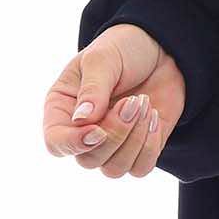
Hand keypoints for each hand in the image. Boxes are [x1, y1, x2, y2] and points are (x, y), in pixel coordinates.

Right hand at [43, 24, 187, 177]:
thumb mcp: (103, 59)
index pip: (56, 143)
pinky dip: (150, 147)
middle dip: (115, 134)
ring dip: (135, 140)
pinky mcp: (139, 148)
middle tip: (133, 101)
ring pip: (114, 169)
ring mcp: (112, 143)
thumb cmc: (123, 49)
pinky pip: (140, 169)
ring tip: (144, 104)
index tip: (97, 130)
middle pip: (88, 160)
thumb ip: (92, 89)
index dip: (73, 143)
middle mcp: (83, 132)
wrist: (161, 49)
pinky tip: (154, 116)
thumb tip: (82, 121)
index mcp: (63, 109)